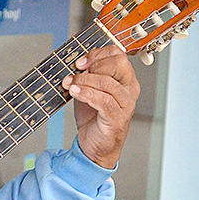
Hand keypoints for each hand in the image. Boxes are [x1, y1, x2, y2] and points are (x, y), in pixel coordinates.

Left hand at [61, 45, 139, 168]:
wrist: (95, 145)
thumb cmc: (93, 117)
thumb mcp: (88, 90)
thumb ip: (85, 76)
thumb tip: (73, 64)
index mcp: (124, 79)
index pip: (118, 55)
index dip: (97, 54)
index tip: (80, 61)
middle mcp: (129, 89)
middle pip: (117, 64)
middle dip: (92, 65)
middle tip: (75, 72)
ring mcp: (125, 104)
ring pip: (107, 83)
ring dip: (84, 80)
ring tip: (69, 83)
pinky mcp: (117, 118)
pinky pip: (103, 101)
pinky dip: (86, 93)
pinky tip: (74, 91)